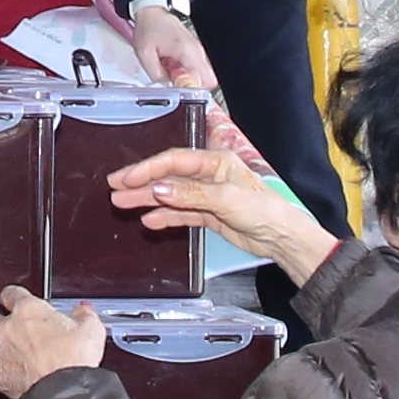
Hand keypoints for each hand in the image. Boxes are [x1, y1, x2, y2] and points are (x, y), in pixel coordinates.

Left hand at [0, 284, 109, 398]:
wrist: (64, 387)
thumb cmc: (74, 358)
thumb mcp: (89, 329)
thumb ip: (85, 317)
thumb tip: (84, 311)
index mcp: (29, 311)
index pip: (14, 295)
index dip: (10, 294)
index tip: (10, 296)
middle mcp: (9, 330)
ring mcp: (0, 354)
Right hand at [104, 142, 337, 281]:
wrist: (282, 238)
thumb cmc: (265, 210)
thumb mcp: (226, 199)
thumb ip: (190, 194)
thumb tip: (160, 189)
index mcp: (216, 161)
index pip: (174, 161)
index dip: (148, 168)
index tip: (128, 177)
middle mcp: (210, 175)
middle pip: (168, 176)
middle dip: (141, 182)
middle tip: (116, 187)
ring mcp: (208, 195)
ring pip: (170, 195)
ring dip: (147, 199)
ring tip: (123, 204)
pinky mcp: (209, 214)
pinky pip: (180, 213)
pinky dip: (164, 216)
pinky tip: (149, 220)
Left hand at [121, 0, 215, 88]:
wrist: (152, 12)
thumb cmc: (149, 27)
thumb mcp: (144, 54)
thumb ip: (155, 74)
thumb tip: (165, 88)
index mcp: (187, 52)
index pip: (202, 81)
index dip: (190, 90)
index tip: (177, 89)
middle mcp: (197, 52)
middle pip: (207, 81)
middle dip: (191, 86)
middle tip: (173, 81)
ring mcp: (197, 51)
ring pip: (202, 76)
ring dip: (186, 79)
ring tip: (169, 70)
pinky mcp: (194, 51)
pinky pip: (195, 69)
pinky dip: (185, 72)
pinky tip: (171, 66)